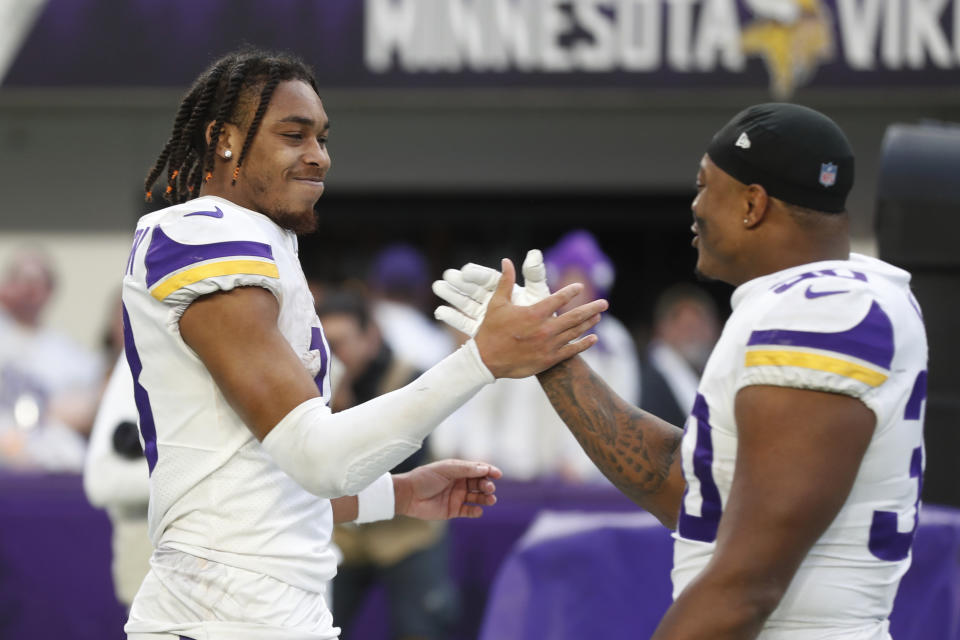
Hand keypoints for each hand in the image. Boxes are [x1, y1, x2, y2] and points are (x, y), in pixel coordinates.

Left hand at [393, 459, 502, 519]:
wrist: (408, 495)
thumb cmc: (425, 477)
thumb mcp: (446, 469)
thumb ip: (465, 469)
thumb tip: (485, 468)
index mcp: (458, 470)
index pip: (478, 469)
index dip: (489, 470)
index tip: (497, 474)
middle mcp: (460, 483)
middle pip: (480, 483)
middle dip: (487, 485)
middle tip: (489, 488)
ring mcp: (457, 497)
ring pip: (477, 497)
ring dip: (485, 498)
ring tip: (490, 499)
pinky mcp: (453, 510)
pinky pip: (469, 511)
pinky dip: (476, 511)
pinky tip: (478, 510)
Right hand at [433, 249, 550, 336]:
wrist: (534, 344)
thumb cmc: (539, 313)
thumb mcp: (536, 293)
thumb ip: (533, 274)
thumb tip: (534, 253)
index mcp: (505, 289)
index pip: (488, 278)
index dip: (477, 273)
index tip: (465, 270)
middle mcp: (492, 300)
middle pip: (473, 289)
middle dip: (460, 282)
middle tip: (447, 275)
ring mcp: (484, 316)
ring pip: (466, 303)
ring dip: (452, 295)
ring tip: (438, 287)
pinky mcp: (479, 330)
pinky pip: (465, 323)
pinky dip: (452, 317)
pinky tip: (439, 312)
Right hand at [472, 258, 607, 377]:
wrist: (486, 360)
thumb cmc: (490, 330)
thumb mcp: (497, 303)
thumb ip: (506, 282)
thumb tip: (506, 261)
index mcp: (534, 313)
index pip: (559, 299)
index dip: (571, 292)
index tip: (579, 288)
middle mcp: (545, 329)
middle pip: (575, 316)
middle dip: (592, 308)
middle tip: (604, 303)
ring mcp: (549, 345)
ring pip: (575, 332)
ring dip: (589, 323)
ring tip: (598, 316)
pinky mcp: (549, 359)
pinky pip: (571, 351)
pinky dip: (584, 344)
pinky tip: (593, 338)